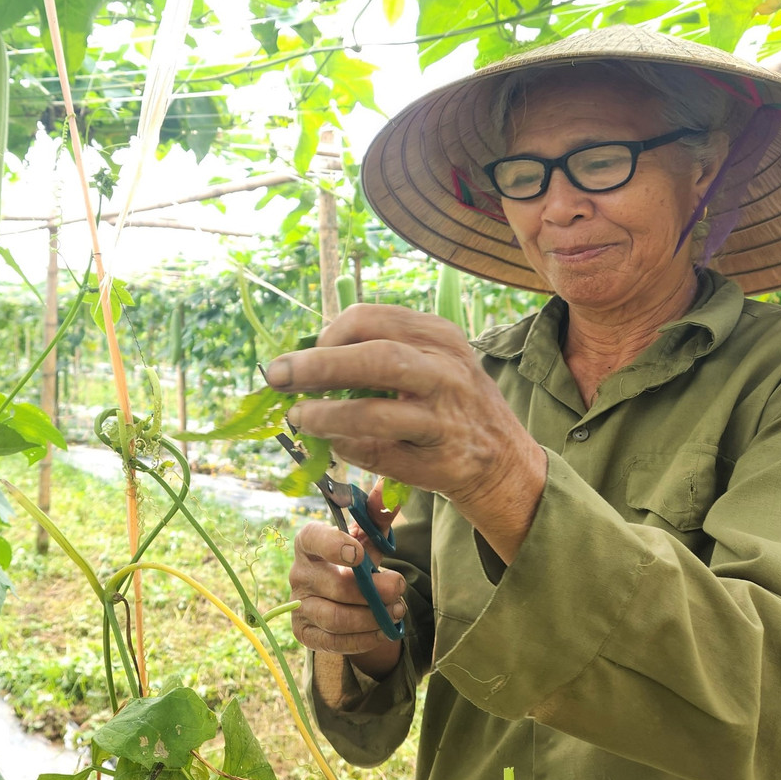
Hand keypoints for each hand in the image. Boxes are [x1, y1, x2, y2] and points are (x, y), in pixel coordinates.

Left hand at [266, 304, 546, 563]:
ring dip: (326, 415)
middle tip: (277, 376)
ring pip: (374, 413)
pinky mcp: (438, 460)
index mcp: (438, 335)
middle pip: (374, 358)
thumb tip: (307, 357)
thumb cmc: (449, 402)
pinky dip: (348, 448)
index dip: (328, 334)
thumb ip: (383, 348)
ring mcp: (443, 418)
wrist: (502, 459)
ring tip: (299, 418)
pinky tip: (334, 444)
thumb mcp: (432, 358)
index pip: (370, 319)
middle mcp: (445, 371)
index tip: (307, 353)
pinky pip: (379, 453)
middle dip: (317, 366)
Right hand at [290, 480, 405, 676]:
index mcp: (309, 541)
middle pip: (334, 584)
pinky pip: (334, 642)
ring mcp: (299, 605)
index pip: (312, 538)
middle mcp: (298, 572)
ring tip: (397, 610)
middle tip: (400, 586)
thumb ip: (379, 514)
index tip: (359, 553)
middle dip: (373, 589)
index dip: (333, 544)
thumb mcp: (368, 537)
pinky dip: (363, 639)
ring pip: (335, 617)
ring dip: (372, 616)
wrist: (340, 596)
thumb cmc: (355, 558)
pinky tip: (383, 631)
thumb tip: (391, 487)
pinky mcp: (305, 633)